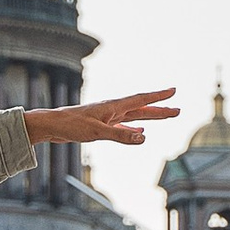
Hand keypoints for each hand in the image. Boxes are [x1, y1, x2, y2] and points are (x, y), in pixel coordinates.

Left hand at [26, 86, 179, 147]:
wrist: (52, 125)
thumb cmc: (72, 126)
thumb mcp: (97, 133)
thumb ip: (120, 136)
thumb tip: (143, 138)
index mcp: (114, 107)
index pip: (141, 100)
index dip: (158, 97)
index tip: (174, 91)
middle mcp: (113, 110)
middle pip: (142, 108)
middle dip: (160, 109)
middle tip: (177, 110)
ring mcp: (108, 117)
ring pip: (135, 117)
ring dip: (150, 117)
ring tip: (164, 116)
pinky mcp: (101, 126)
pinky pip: (124, 126)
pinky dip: (134, 129)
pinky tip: (139, 133)